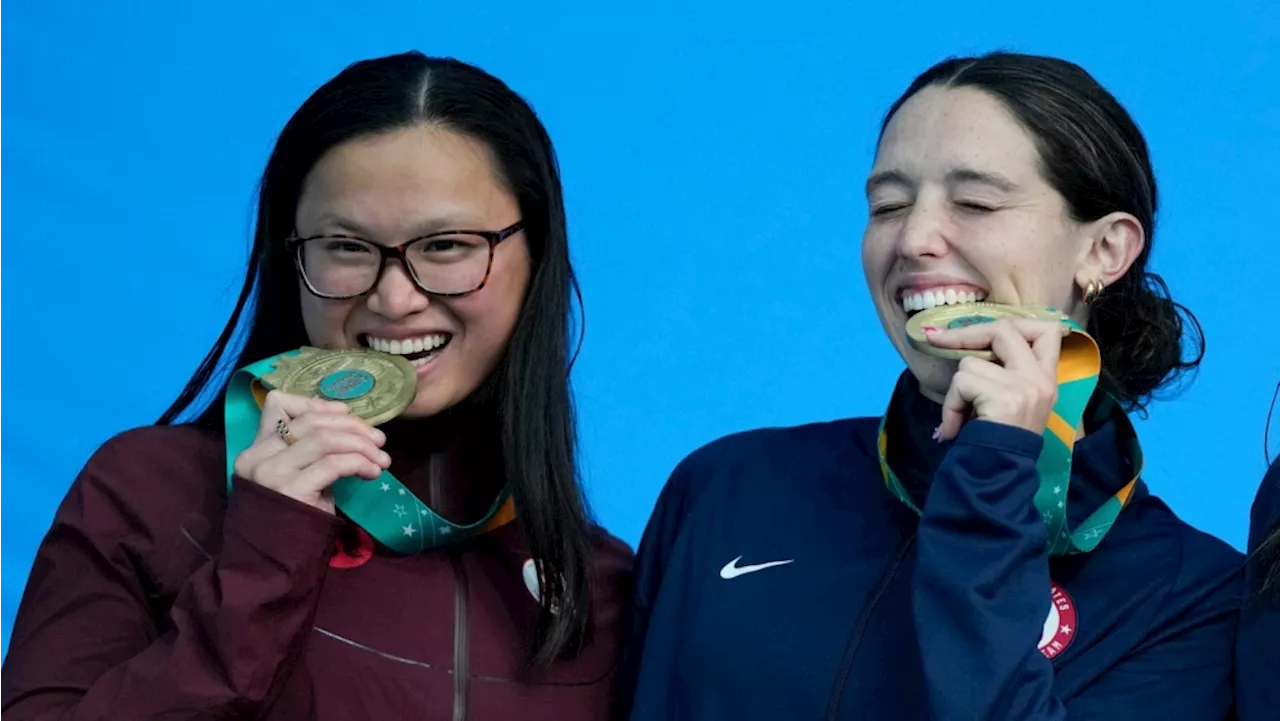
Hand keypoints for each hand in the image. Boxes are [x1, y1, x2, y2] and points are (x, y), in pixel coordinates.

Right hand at [232, 390, 390, 512]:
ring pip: (325, 438)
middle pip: (312, 421)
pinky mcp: (290, 490)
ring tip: (381, 460)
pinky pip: (333, 464)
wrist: (272, 565)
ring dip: (361, 445)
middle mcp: (258, 457)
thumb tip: (348, 427)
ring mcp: (271, 473)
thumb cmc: (291, 521)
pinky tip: (373, 474)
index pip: (278, 404)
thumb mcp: (295, 478)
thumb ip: (308, 452)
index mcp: (256, 449)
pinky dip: (360, 463)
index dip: (317, 404)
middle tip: (378, 441)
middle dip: (353, 426)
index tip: (346, 414)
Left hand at [924, 318, 1060, 440]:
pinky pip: (962, 383)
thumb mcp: (1007, 403)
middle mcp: (1042, 379)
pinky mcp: (1007, 397)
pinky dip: (951, 405)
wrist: (998, 478)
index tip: (979, 329)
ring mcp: (1027, 386)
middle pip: (1006, 328)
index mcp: (1046, 378)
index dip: (1011, 322)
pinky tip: (953, 428)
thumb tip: (955, 340)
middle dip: (966, 333)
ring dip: (957, 390)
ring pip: (972, 362)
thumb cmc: (996, 443)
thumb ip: (999, 372)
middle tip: (937, 339)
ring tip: (960, 417)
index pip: (1046, 329)